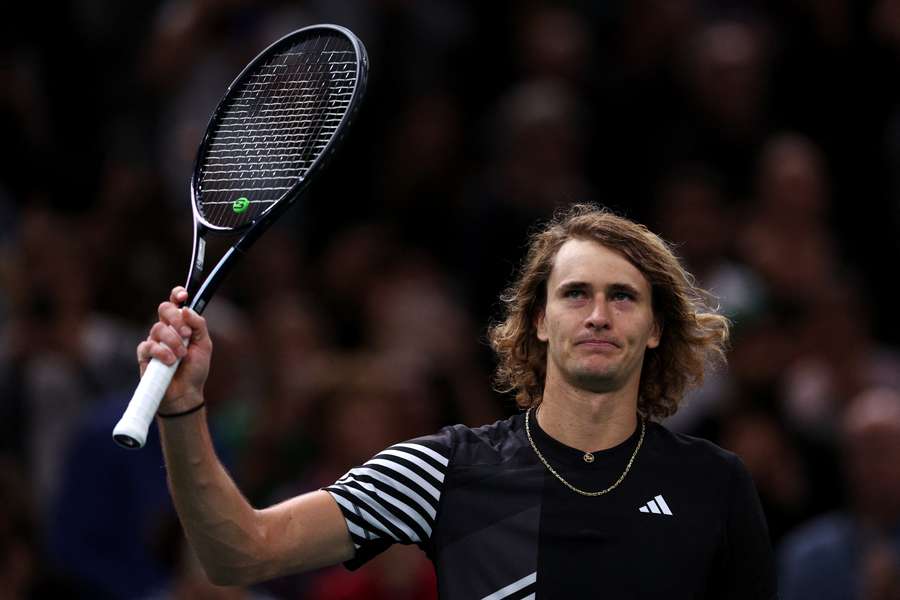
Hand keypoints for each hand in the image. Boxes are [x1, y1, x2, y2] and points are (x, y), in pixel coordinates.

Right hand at [137, 287, 212, 412]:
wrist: (186, 393)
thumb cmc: (195, 369)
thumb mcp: (204, 345)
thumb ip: (199, 325)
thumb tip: (186, 309)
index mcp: (181, 324)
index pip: (175, 303)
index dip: (177, 294)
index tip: (183, 296)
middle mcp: (166, 329)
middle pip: (163, 308)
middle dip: (176, 319)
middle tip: (187, 334)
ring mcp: (154, 341)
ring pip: (158, 328)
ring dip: (173, 341)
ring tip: (181, 356)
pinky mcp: (145, 355)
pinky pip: (148, 346)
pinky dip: (162, 352)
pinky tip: (170, 361)